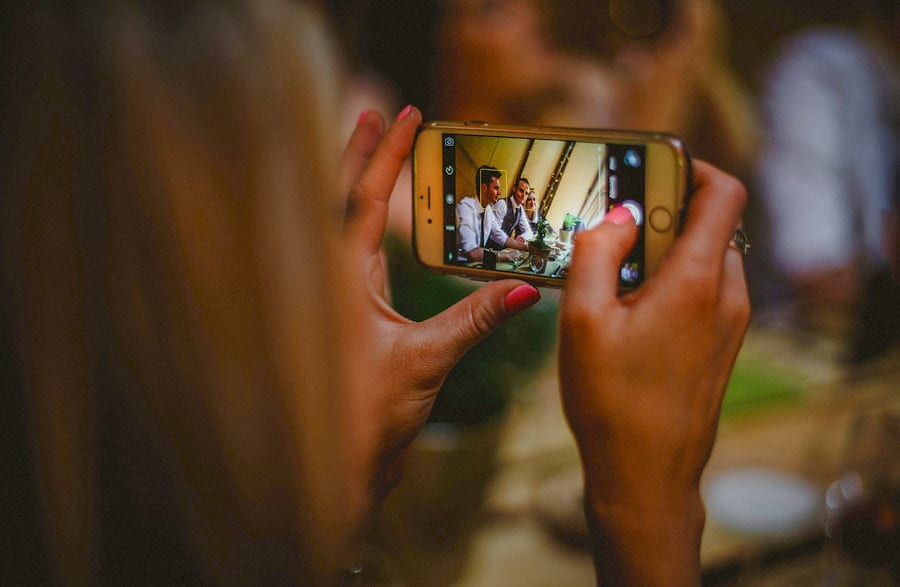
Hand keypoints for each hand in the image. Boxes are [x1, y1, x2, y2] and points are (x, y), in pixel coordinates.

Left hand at [340, 106, 540, 508]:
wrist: (340, 467)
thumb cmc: (366, 417)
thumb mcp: (426, 360)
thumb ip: (474, 320)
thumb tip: (524, 292)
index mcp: (339, 279)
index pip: (365, 198)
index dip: (384, 153)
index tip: (401, 114)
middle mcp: (332, 280)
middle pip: (344, 199)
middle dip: (361, 154)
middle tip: (379, 115)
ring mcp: (338, 298)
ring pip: (346, 225)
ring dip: (364, 185)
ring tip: (381, 153)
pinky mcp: (349, 318)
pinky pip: (357, 256)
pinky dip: (372, 226)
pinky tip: (387, 227)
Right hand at [559, 160, 748, 584]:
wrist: (646, 476)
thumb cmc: (611, 403)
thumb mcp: (582, 321)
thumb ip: (595, 254)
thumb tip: (614, 217)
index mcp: (697, 281)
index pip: (723, 192)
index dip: (692, 167)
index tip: (651, 169)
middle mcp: (726, 296)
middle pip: (709, 224)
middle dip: (662, 214)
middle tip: (611, 229)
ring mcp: (730, 323)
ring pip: (707, 259)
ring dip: (665, 252)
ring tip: (613, 275)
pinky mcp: (721, 345)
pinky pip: (706, 291)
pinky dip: (673, 282)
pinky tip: (629, 311)